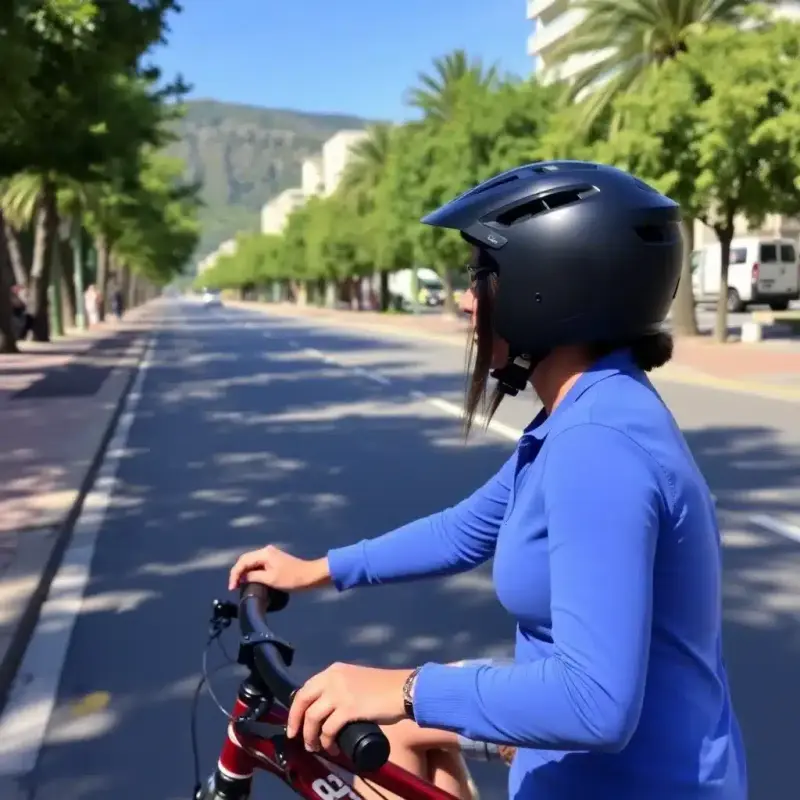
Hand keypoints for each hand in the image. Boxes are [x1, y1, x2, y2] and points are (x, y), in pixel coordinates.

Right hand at [228, 544, 330, 591]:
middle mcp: (266, 550)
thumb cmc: (292, 578)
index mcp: (264, 553)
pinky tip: (249, 580)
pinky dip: (252, 572)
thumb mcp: (270, 579)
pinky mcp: (274, 560)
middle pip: (246, 560)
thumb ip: (254, 577)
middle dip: (238, 573)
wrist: (311, 576)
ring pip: (251, 562)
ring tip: (239, 585)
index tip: (232, 588)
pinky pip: (258, 564)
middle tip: (233, 587)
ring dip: (244, 572)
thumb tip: (243, 577)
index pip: (243, 561)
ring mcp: (271, 554)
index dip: (235, 574)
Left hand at [286, 663, 412, 753]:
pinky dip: (326, 741)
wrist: (403, 689)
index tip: (294, 723)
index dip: (296, 708)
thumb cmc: (382, 686)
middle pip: (303, 701)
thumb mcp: (355, 680)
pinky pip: (328, 729)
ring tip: (315, 747)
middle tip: (296, 737)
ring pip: (313, 717)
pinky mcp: (349, 708)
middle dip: (296, 722)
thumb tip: (325, 708)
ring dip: (310, 736)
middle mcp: (333, 678)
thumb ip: (339, 688)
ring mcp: (340, 693)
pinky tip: (332, 748)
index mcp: (334, 670)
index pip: (305, 689)